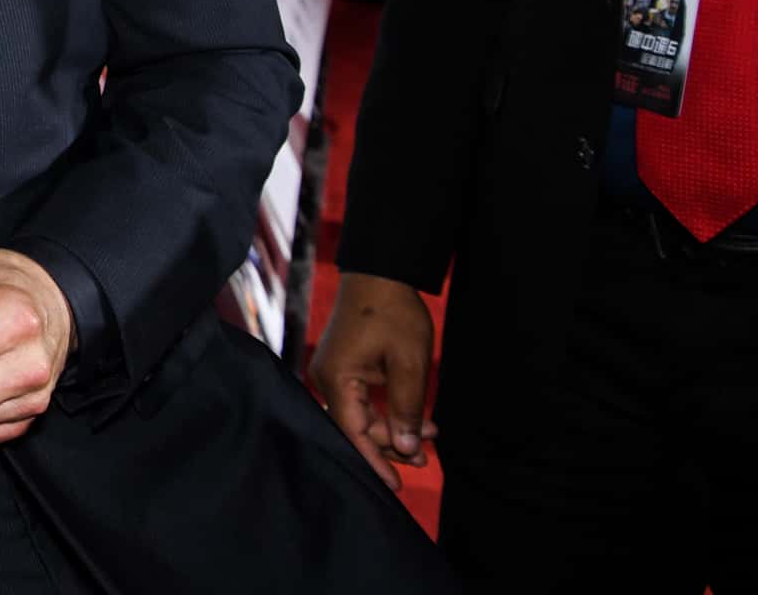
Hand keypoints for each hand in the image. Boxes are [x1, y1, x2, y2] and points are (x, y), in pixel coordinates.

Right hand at [308, 271, 434, 490]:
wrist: (380, 272)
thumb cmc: (393, 313)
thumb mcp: (410, 363)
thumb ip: (406, 409)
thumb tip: (407, 449)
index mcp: (337, 378)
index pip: (353, 432)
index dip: (376, 461)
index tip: (396, 486)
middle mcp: (327, 379)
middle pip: (356, 428)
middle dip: (392, 445)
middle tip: (427, 458)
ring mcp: (333, 372)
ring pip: (361, 416)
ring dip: (393, 428)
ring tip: (430, 435)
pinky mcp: (342, 366)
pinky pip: (361, 400)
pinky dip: (387, 411)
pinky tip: (415, 417)